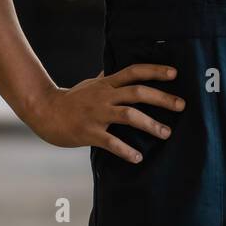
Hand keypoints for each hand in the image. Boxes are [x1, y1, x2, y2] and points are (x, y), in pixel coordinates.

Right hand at [26, 64, 184, 163]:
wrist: (44, 111)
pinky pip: (111, 142)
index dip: (155, 70)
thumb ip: (106, 78)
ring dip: (150, 124)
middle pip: (137, 92)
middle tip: (182, 105)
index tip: (175, 73)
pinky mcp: (88, 132)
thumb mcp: (90, 84)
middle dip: (162, 98)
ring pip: (128, 116)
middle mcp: (104, 96)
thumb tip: (116, 67)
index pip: (134, 71)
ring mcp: (96, 114)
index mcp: (106, 83)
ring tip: (166, 133)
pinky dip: (126, 150)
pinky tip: (138, 157)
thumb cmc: (71, 98)